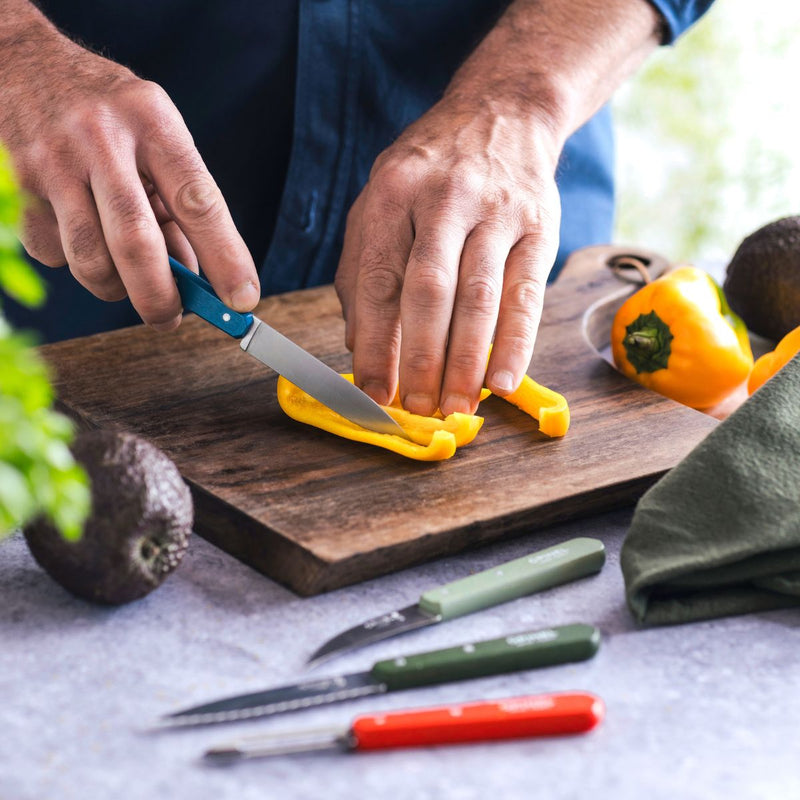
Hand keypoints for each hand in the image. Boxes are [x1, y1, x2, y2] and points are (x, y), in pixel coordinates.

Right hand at [0, 17, 258, 329]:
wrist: (20, 65)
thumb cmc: (109, 113)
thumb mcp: (157, 137)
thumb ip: (180, 204)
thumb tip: (197, 278)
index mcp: (153, 123)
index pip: (198, 202)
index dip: (225, 258)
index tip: (242, 299)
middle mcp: (101, 139)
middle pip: (136, 244)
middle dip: (161, 297)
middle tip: (172, 317)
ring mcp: (54, 163)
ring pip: (91, 261)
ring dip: (117, 288)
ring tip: (128, 276)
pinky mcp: (19, 187)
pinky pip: (54, 255)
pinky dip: (76, 264)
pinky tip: (83, 233)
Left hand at [335, 96, 560, 416]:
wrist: (503, 113)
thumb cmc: (431, 171)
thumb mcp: (381, 200)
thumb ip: (363, 269)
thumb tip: (359, 345)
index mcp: (392, 195)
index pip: (379, 281)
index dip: (375, 344)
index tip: (372, 392)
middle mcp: (444, 199)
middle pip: (429, 292)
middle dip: (421, 359)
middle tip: (417, 407)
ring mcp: (496, 211)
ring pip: (479, 298)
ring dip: (466, 361)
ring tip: (456, 407)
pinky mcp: (538, 226)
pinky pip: (526, 295)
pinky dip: (516, 344)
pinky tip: (503, 382)